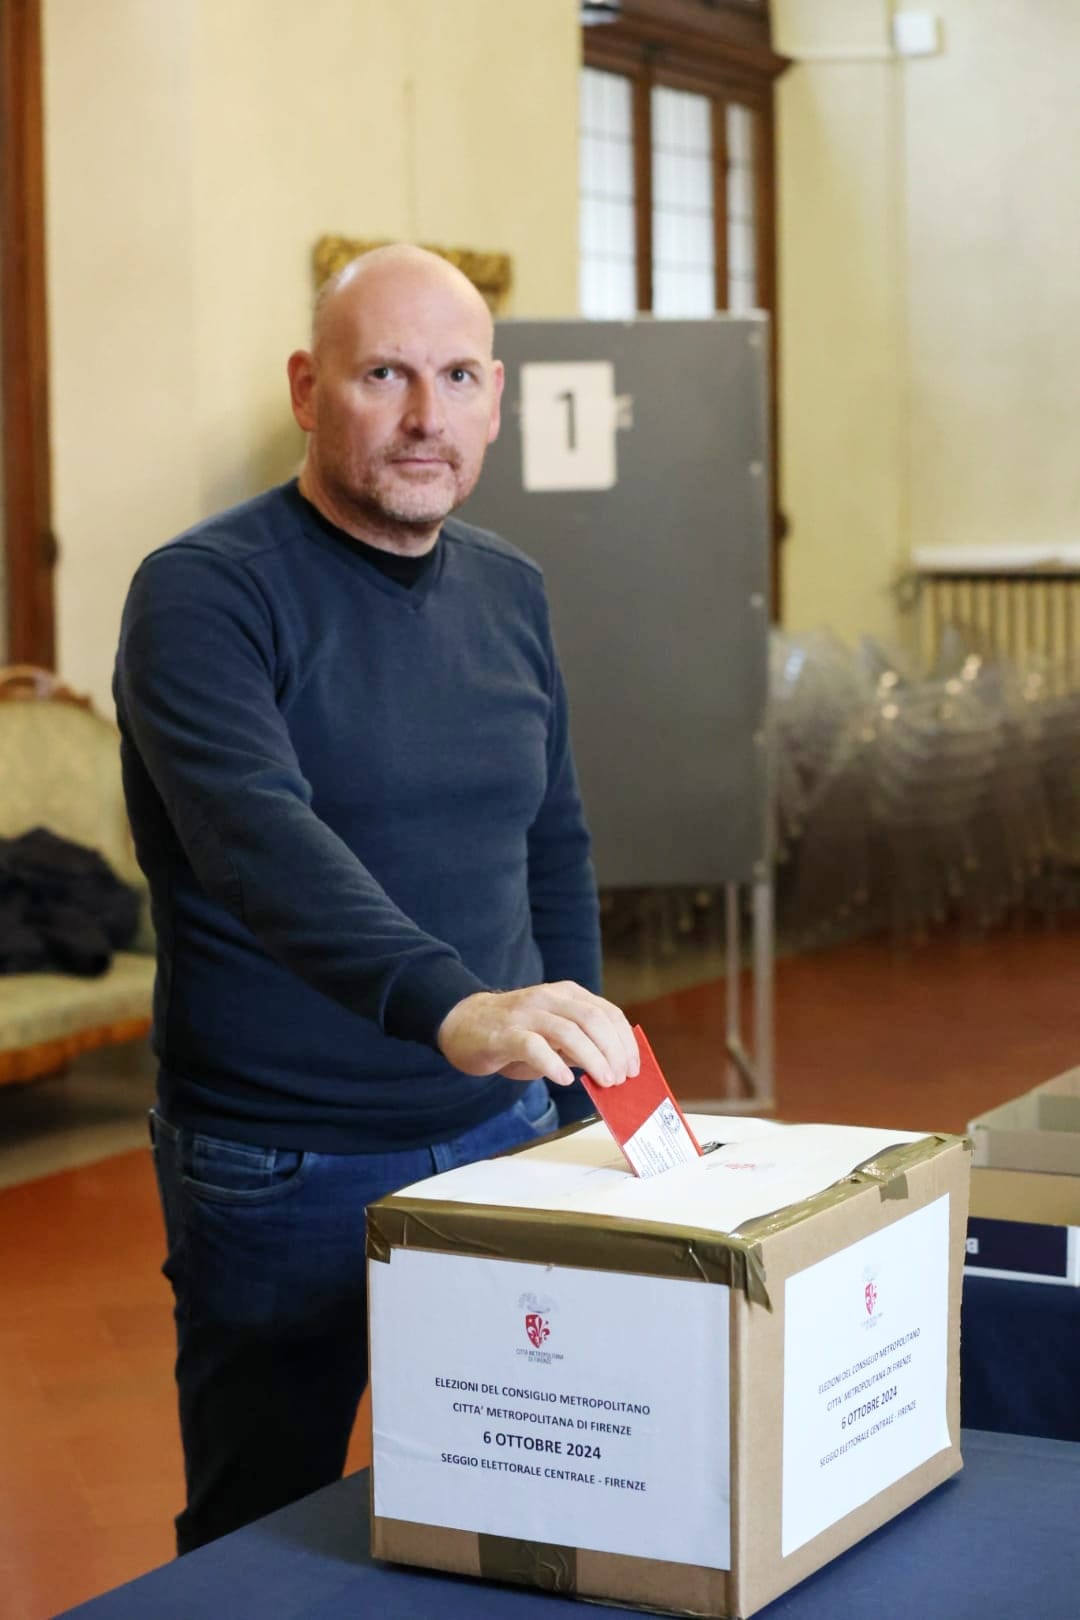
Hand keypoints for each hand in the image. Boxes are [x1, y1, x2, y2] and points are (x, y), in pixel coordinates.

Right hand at [437, 982, 639, 1089]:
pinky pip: (533, 1046)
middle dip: (613, 1051)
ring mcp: (526, 1014)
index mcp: (566, 995)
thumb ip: (580, 1046)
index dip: (625, 1041)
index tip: (634, 1068)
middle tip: (621, 1079)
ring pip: (568, 1031)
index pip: (607, 1012)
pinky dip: (553, 1063)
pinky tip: (564, 1080)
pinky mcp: (505, 1034)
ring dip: (592, 1058)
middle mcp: (548, 999)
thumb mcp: (553, 1034)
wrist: (463, 1024)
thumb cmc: (515, 1033)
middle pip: (593, 1020)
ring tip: (604, 1082)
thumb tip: (613, 1069)